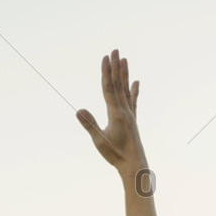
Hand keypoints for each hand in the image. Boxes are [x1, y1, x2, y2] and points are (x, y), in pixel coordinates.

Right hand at [76, 48, 144, 174]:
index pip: (109, 88)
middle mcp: (125, 111)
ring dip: (124, 74)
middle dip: (116, 67)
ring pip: (126, 90)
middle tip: (116, 50)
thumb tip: (78, 111)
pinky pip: (133, 101)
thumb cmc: (116, 155)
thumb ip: (90, 125)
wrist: (135, 166)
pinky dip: (134, 91)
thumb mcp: (99, 141)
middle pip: (118, 84)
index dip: (106, 72)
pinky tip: (136, 82)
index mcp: (116, 114)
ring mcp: (130, 115)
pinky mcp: (133, 120)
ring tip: (125, 59)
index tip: (105, 57)